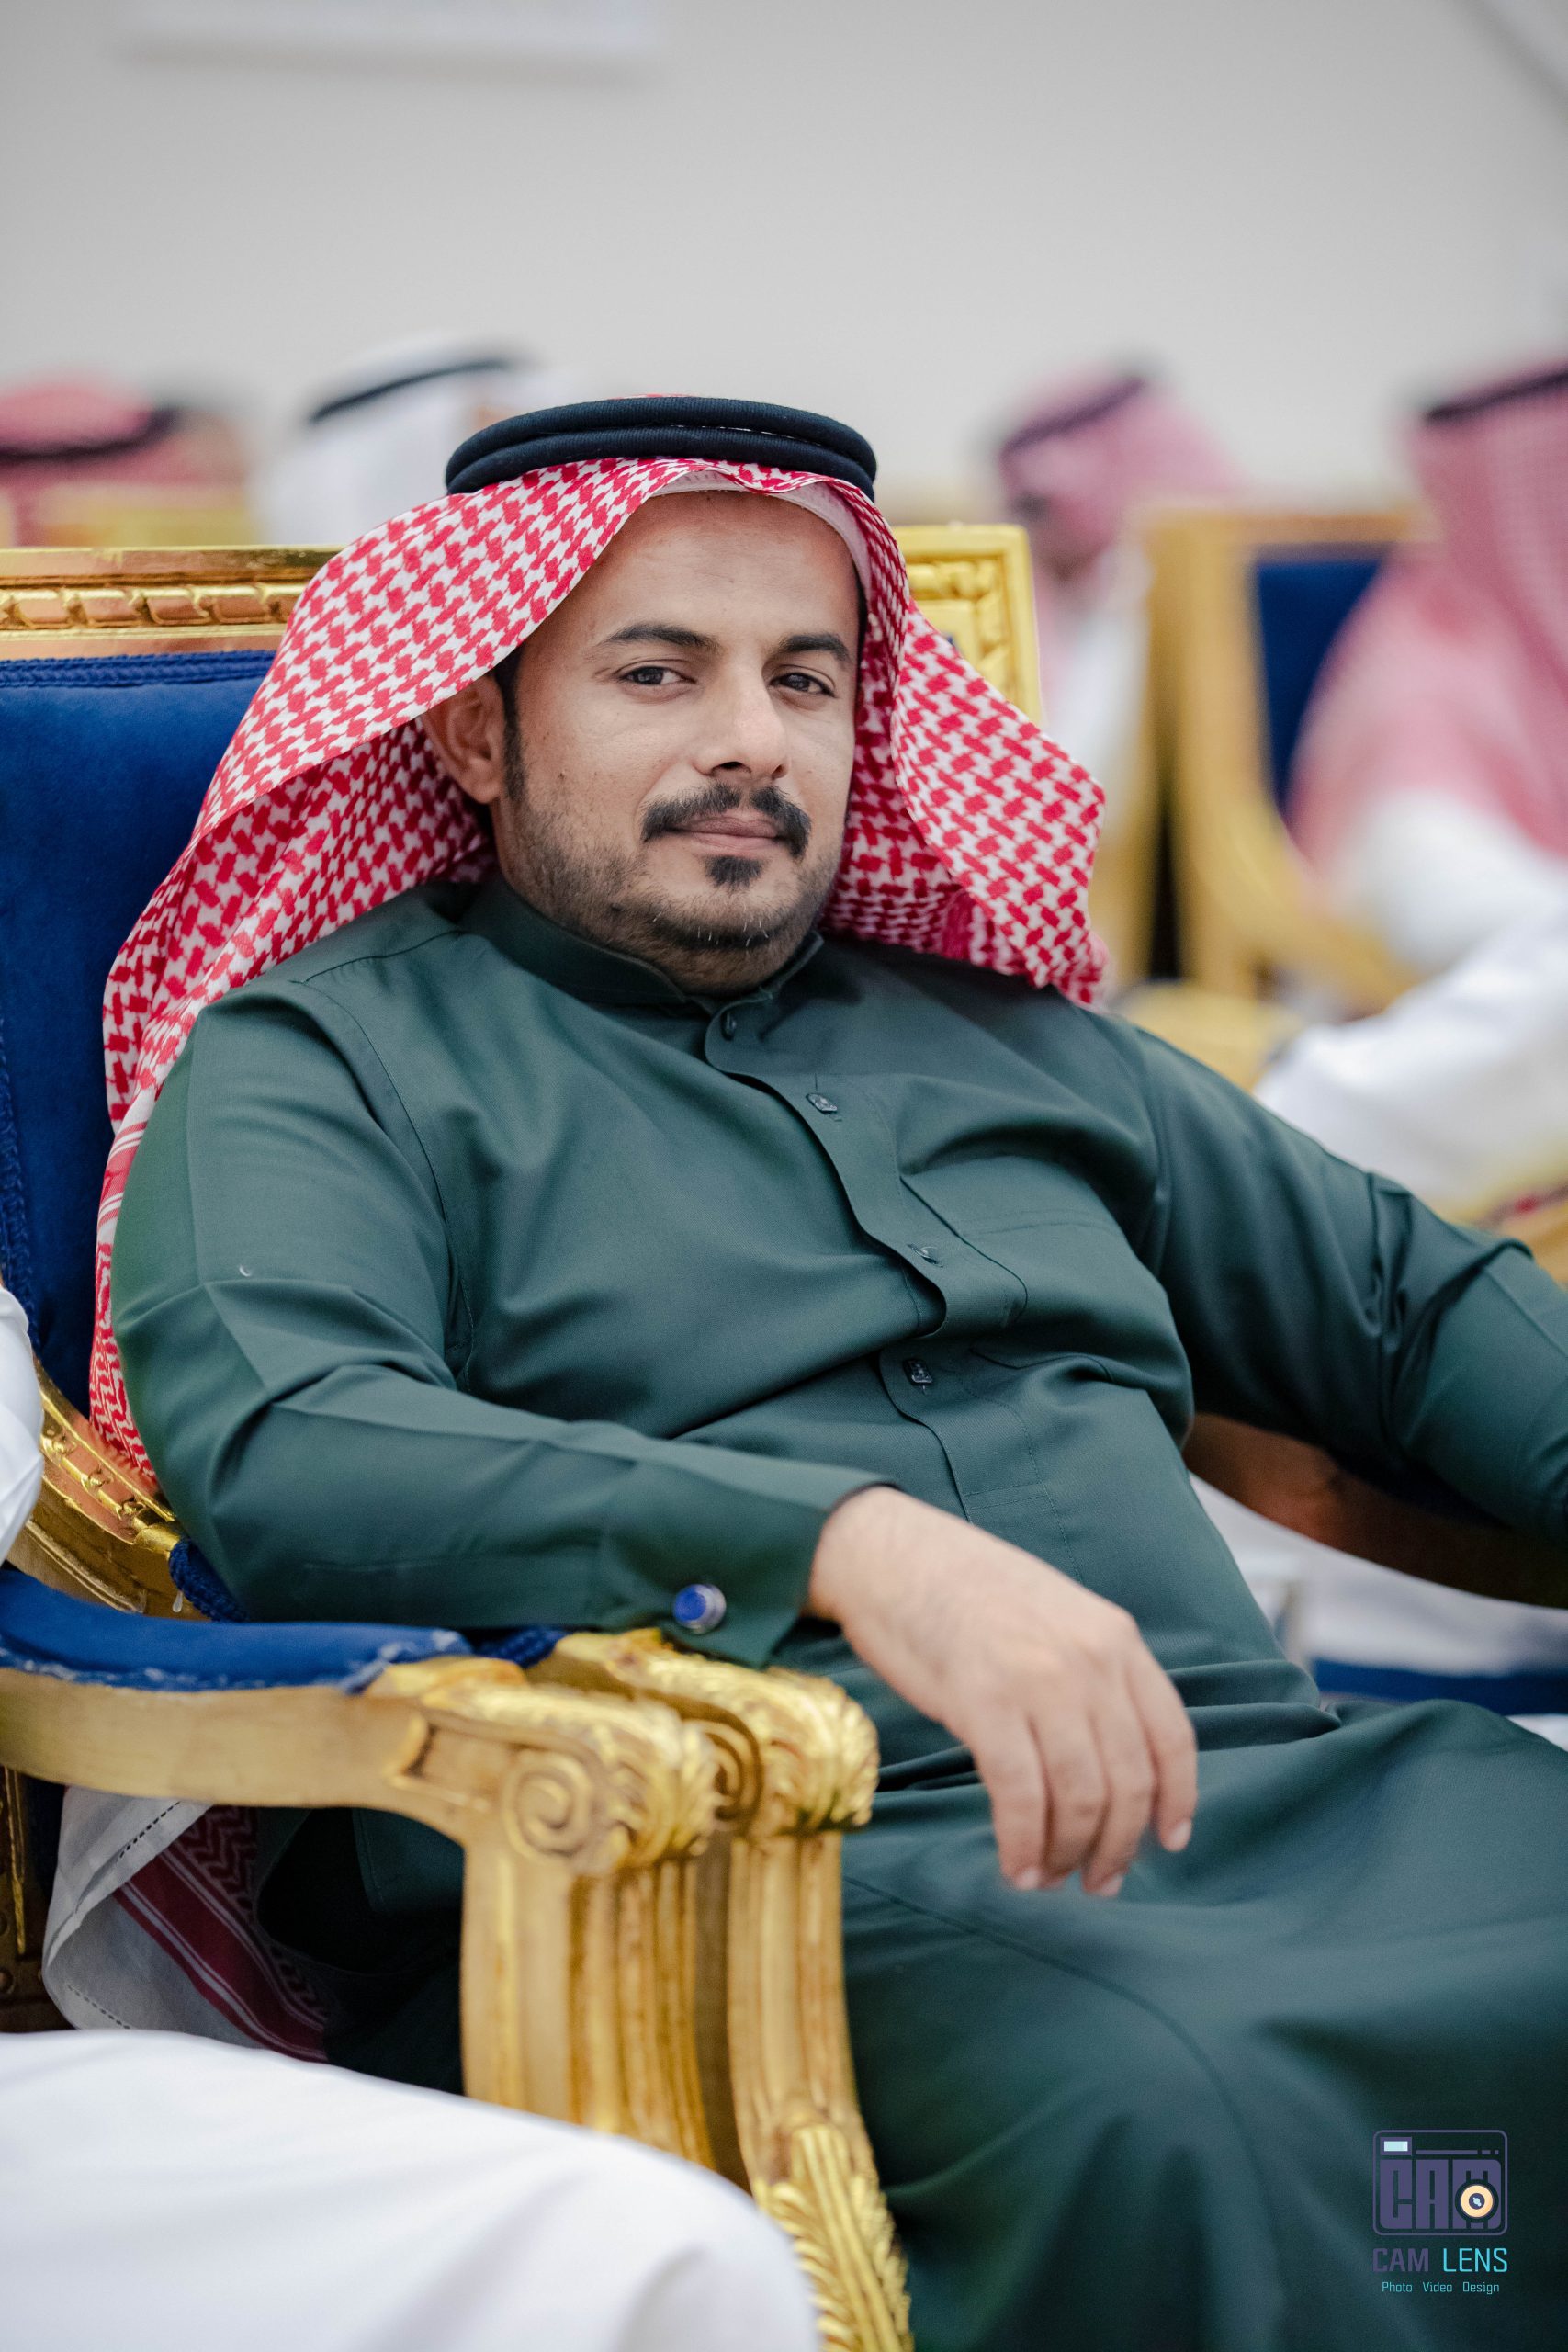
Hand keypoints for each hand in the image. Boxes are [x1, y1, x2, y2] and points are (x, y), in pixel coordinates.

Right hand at [809, 1487, 1196, 1894]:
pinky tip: (1016, 1867)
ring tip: (1048, 1878)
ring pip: (1080, 1798)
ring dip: (1069, 1854)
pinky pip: (1021, 1796)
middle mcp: (1089, 1661)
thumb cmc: (965, 1588)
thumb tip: (1108, 1756)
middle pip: (1128, 1781)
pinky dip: (1023, 1844)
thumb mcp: (1056, 1613)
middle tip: (1098, 1881)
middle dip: (1118, 1846)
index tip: (1167, 1842)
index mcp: (1115, 1637)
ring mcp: (1039, 1681)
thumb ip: (1091, 1672)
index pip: (1171, 1736)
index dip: (1176, 1799)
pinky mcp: (983, 1704)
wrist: (891, 1552)